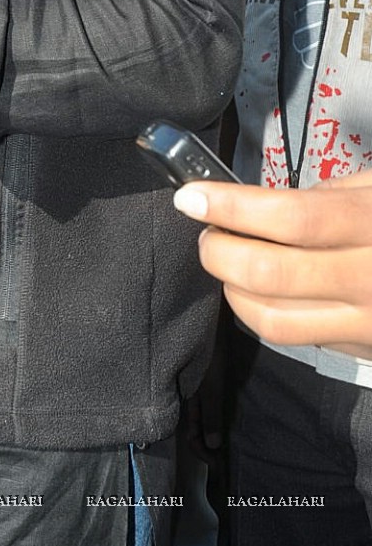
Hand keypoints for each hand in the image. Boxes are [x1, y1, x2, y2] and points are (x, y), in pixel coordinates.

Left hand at [176, 173, 371, 357]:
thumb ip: (328, 196)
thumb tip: (258, 204)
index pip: (291, 219)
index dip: (232, 208)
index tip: (192, 196)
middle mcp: (369, 279)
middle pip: (270, 275)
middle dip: (219, 252)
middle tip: (207, 230)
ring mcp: (364, 322)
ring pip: (270, 318)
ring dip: (231, 287)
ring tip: (226, 259)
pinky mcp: (358, 349)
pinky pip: (292, 336)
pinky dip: (258, 312)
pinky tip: (256, 288)